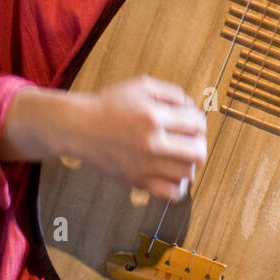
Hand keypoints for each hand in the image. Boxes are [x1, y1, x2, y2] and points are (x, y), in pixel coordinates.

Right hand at [74, 74, 206, 200]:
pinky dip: (178, 186)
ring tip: (179, 156)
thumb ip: (171, 92)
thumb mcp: (141, 85)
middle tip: (191, 141)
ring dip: (189, 163)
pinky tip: (172, 175)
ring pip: (187, 173)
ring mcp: (145, 166)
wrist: (79, 127)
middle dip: (200, 144)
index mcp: (154, 116)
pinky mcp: (137, 181)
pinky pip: (170, 194)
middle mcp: (152, 143)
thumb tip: (192, 108)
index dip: (199, 122)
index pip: (197, 124)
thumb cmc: (110, 104)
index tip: (191, 123)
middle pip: (198, 152)